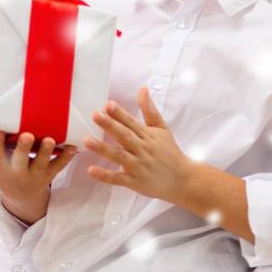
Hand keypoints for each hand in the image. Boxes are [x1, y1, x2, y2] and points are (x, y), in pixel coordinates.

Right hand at [0, 130, 73, 224]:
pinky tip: (74, 146)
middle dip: (25, 148)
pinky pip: (59, 166)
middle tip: (28, 135)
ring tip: (51, 138)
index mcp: (0, 165)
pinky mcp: (49, 174)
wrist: (20, 196)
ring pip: (42, 162)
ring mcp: (35, 173)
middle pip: (21, 160)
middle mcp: (17, 170)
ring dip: (47, 151)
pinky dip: (66, 157)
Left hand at [84, 89, 194, 204]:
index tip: (107, 104)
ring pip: (119, 156)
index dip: (119, 113)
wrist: (184, 180)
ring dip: (103, 148)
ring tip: (87, 140)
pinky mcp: (134, 182)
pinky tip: (91, 169)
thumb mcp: (162, 129)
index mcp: (148, 136)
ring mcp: (138, 166)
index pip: (132, 122)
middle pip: (124, 136)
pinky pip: (118, 178)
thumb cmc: (170, 152)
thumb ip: (150, 110)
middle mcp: (142, 149)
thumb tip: (142, 89)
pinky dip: (105, 175)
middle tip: (95, 115)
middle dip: (110, 125)